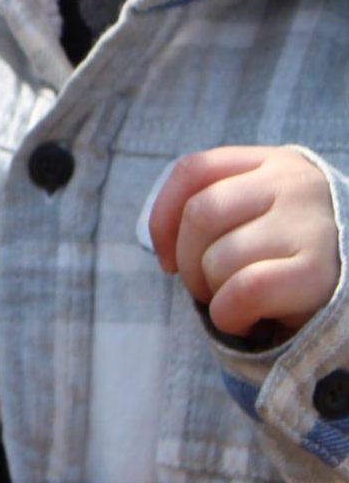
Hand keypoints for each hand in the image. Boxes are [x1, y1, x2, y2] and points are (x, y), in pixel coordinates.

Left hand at [148, 146, 340, 338]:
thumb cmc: (298, 254)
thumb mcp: (263, 214)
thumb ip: (218, 209)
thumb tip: (162, 245)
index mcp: (271, 162)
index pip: (193, 169)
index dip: (162, 215)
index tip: (164, 256)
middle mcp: (292, 185)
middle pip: (199, 213)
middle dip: (186, 260)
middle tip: (201, 287)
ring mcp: (309, 227)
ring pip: (220, 256)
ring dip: (211, 291)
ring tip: (232, 302)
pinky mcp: (320, 275)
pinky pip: (246, 289)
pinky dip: (229, 313)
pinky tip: (244, 320)